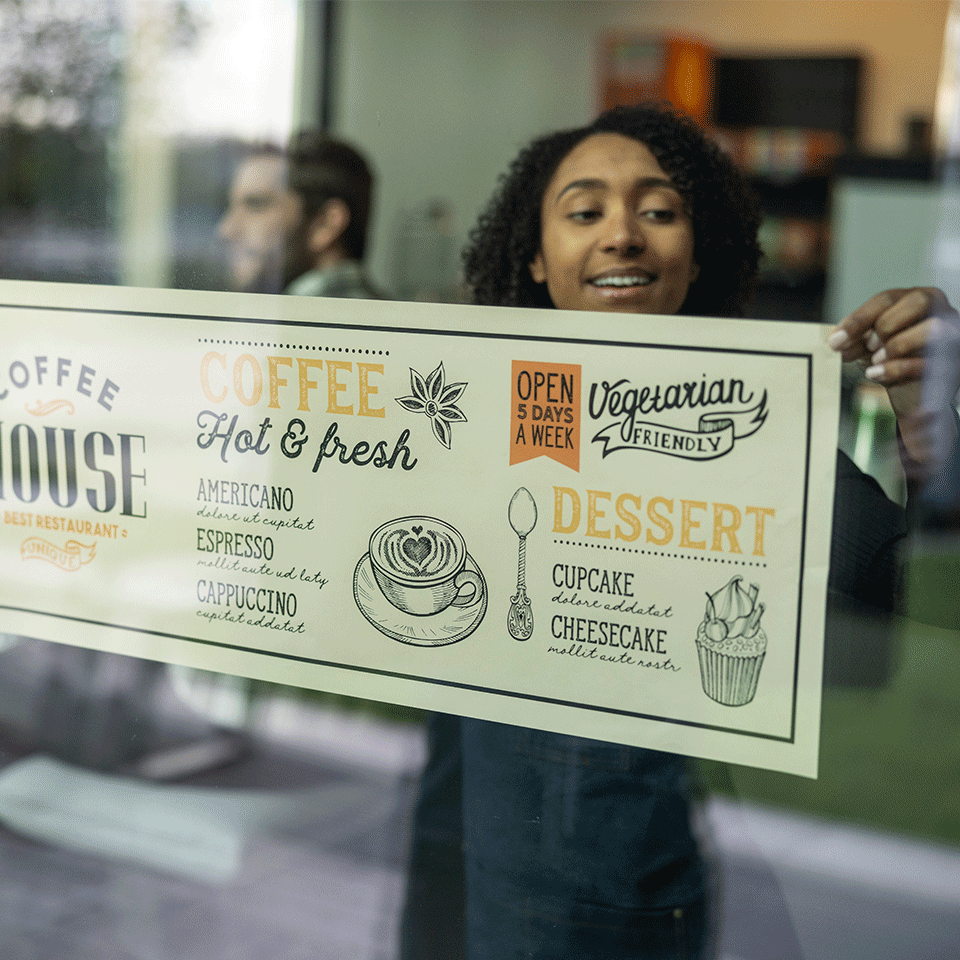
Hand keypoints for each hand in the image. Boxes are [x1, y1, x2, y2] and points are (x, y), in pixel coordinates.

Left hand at [828, 287, 959, 469]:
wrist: (909, 393)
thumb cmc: (891, 359)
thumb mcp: (869, 345)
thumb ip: (854, 339)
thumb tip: (835, 341)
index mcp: (916, 299)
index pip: (888, 298)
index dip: (859, 318)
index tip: (836, 340)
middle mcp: (941, 312)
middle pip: (918, 302)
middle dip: (885, 325)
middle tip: (867, 346)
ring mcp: (952, 337)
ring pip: (932, 329)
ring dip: (896, 345)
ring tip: (875, 360)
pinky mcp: (951, 364)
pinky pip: (929, 361)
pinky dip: (897, 368)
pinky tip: (877, 374)